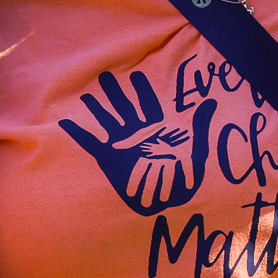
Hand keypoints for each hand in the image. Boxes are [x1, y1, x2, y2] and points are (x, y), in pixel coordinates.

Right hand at [59, 70, 217, 214]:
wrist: (167, 203)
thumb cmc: (184, 179)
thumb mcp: (197, 148)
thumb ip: (200, 125)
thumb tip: (211, 102)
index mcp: (156, 131)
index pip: (147, 105)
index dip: (142, 91)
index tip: (136, 75)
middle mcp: (138, 136)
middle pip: (124, 108)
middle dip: (116, 93)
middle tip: (105, 75)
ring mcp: (123, 147)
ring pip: (107, 122)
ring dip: (97, 110)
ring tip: (85, 96)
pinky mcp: (111, 160)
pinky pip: (92, 144)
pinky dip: (79, 134)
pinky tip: (66, 123)